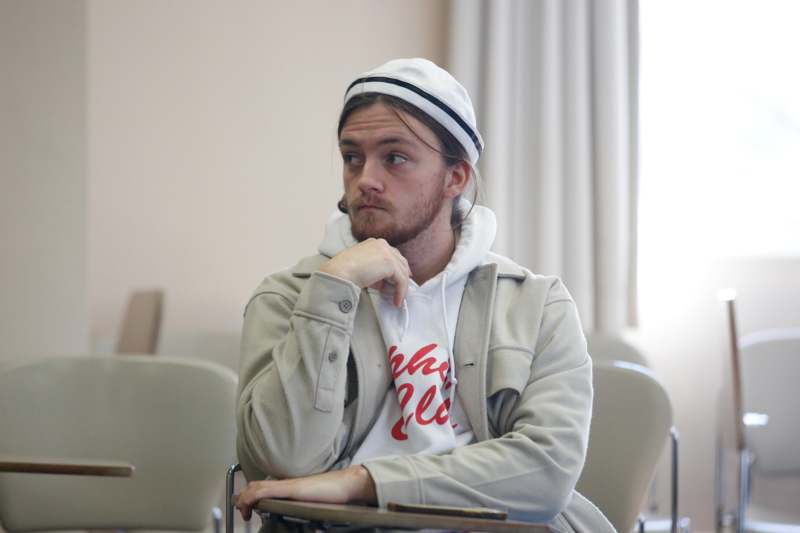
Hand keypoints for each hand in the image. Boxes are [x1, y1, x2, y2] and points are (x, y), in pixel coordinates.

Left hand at [234, 465, 376, 520]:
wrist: (346, 484)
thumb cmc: (334, 495)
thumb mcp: (312, 503)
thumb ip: (302, 507)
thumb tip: (303, 520)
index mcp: (289, 487)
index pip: (263, 487)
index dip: (250, 496)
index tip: (246, 510)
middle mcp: (285, 484)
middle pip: (255, 485)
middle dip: (243, 498)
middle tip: (242, 512)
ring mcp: (287, 485)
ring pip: (256, 487)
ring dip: (245, 498)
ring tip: (243, 512)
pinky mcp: (290, 489)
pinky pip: (265, 491)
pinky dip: (253, 497)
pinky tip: (249, 506)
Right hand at [320, 238, 409, 306]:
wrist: (338, 272)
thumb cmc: (344, 271)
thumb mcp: (361, 267)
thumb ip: (373, 270)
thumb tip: (382, 282)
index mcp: (374, 243)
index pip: (391, 254)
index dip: (396, 267)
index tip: (398, 280)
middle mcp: (382, 244)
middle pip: (400, 260)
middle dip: (403, 275)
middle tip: (403, 289)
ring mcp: (387, 253)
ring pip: (402, 271)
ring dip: (401, 287)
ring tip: (398, 300)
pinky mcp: (390, 264)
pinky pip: (401, 280)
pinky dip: (401, 292)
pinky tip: (397, 301)